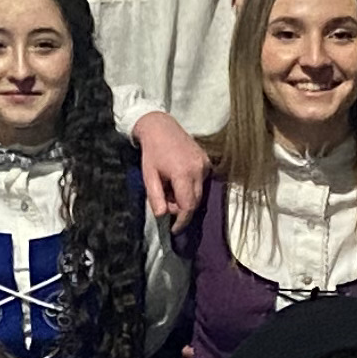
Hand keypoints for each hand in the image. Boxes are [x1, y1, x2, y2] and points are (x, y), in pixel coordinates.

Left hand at [132, 109, 208, 223]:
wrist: (161, 127)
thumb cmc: (152, 152)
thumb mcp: (149, 176)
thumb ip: (156, 198)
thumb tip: (162, 217)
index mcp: (183, 173)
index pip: (188, 206)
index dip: (182, 221)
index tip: (174, 230)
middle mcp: (199, 169)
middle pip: (195, 201)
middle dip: (181, 209)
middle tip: (166, 202)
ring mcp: (205, 164)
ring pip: (199, 193)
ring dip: (185, 197)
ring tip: (170, 188)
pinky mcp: (207, 162)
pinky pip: (201, 183)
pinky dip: (190, 187)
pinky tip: (178, 179)